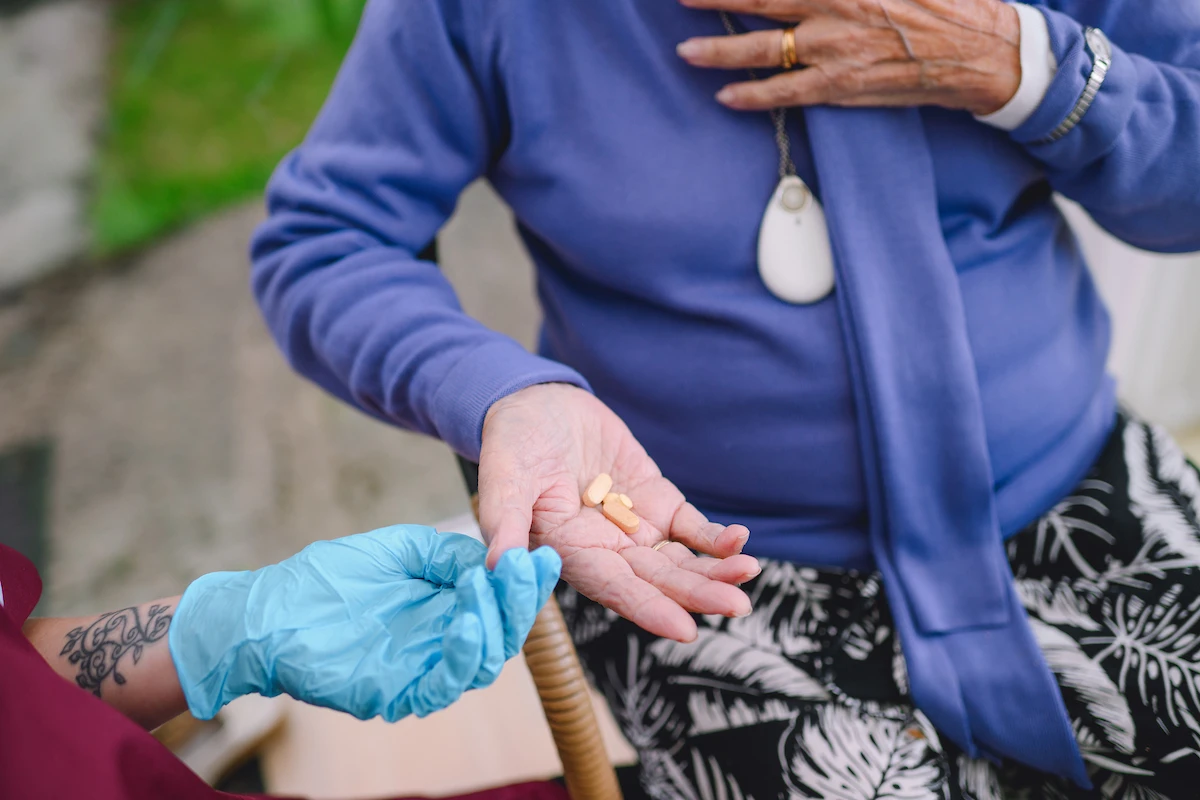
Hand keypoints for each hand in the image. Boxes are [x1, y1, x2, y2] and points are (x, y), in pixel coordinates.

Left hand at [168, 525, 560, 720]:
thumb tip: (493, 558)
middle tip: (524, 565)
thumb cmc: (329, 578)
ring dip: (494, 623)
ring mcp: (425, 668)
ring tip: (484, 587)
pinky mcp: (400, 694)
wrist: (269, 611)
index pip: (501, 597)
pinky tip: (465, 624)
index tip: (543, 553)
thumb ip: (446, 553)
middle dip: (519, 599)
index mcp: (449, 604)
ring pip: (485, 661)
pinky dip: (463, 657)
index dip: (526, 579)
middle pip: (504, 630)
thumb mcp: (398, 549)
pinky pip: (445, 686)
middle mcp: (445, 639)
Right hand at [479, 384, 759, 642]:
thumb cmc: (512, 445)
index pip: (614, 589)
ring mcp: (636, 526)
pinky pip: (691, 528)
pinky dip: (715, 538)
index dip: (649, 608)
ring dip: (715, 571)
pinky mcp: (657, 500)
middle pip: (658, 580)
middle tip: (738, 606)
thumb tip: (500, 565)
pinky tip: (739, 541)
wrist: (537, 406)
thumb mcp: (502, 479)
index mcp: (571, 553)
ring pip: (681, 560)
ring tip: (748, 571)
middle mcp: (607, 550)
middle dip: (698, 594)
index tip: (685, 628)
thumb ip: (505, 521)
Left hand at [675, 0, 1019, 114]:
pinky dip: (753, 96)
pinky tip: (726, 96)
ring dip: (720, 51)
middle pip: (763, 1)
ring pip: (765, 51)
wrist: (979, 51)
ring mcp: (835, 52)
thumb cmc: (943, 3)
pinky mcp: (843, 87)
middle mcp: (835, 11)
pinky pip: (787, 94)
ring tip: (686, 52)